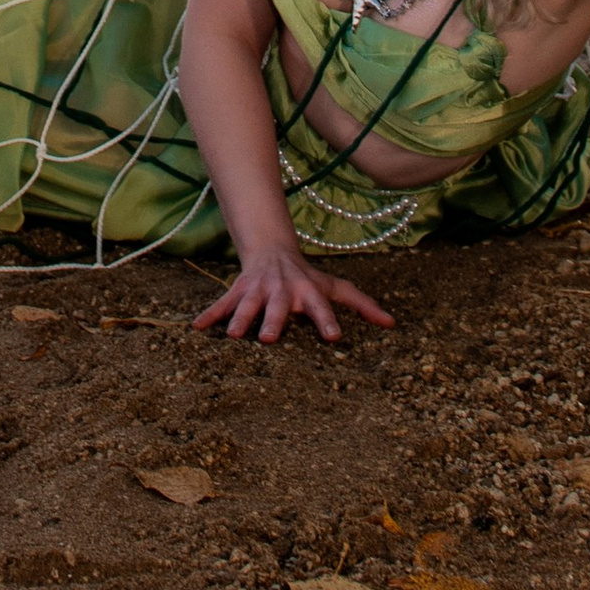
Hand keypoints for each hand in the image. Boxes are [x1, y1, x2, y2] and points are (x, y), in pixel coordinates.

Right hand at [192, 248, 393, 347]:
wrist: (272, 250)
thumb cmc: (308, 278)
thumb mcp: (334, 287)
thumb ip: (362, 305)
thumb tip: (392, 324)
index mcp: (308, 292)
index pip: (321, 307)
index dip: (328, 321)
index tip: (334, 338)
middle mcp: (283, 290)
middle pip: (279, 307)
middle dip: (273, 320)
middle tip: (268, 339)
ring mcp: (258, 290)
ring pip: (248, 304)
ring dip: (239, 318)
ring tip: (232, 336)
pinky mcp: (238, 290)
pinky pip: (222, 303)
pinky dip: (210, 314)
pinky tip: (197, 328)